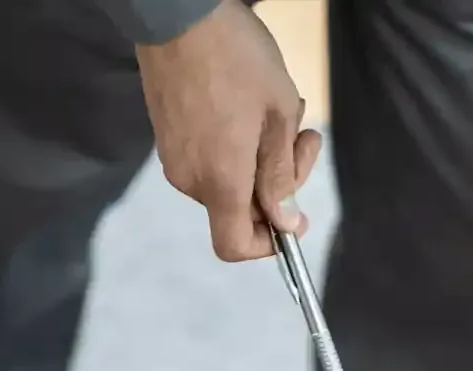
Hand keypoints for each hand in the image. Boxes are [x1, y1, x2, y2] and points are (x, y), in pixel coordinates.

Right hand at [136, 0, 323, 261]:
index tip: (292, 215)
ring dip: (260, 157)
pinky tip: (250, 106)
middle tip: (305, 137)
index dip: (268, 243)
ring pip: (227, 179)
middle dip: (279, 181)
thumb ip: (282, 176)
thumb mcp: (278, 115)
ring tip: (281, 111)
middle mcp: (190, 179)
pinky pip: (208, 157)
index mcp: (220, 181)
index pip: (235, 246)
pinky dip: (235, 144)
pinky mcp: (167, 135)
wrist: (178, 13)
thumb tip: (286, 223)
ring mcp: (174, 157)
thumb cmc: (236, 59)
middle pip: (239, 208)